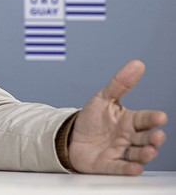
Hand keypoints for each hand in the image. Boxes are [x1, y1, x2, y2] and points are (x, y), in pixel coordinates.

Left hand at [69, 60, 167, 174]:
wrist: (72, 137)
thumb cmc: (92, 119)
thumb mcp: (103, 98)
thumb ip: (120, 84)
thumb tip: (137, 64)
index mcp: (129, 121)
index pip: (144, 119)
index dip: (152, 119)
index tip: (160, 117)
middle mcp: (128, 138)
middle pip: (145, 139)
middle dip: (153, 139)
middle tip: (157, 137)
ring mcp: (119, 152)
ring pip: (136, 155)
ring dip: (145, 154)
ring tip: (149, 151)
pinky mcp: (108, 165)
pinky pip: (119, 168)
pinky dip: (127, 168)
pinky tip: (135, 168)